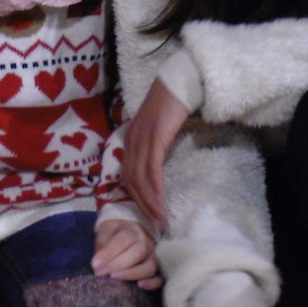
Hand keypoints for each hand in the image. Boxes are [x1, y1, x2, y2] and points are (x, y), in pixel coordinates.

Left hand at [91, 220, 161, 289]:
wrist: (130, 234)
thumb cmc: (115, 234)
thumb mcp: (105, 231)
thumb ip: (101, 243)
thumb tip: (98, 263)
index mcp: (131, 230)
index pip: (122, 241)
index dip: (108, 253)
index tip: (95, 265)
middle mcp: (146, 242)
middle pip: (138, 252)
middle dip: (118, 264)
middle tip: (101, 273)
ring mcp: (154, 256)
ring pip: (150, 266)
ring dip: (132, 273)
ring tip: (115, 277)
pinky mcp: (159, 269)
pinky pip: (160, 277)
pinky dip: (152, 283)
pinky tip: (140, 285)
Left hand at [123, 79, 189, 228]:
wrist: (180, 82)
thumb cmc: (174, 105)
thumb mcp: (160, 130)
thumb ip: (155, 146)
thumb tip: (160, 167)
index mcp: (131, 140)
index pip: (127, 175)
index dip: (136, 197)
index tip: (147, 214)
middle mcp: (131, 140)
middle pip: (131, 181)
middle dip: (142, 205)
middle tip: (154, 224)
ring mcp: (141, 138)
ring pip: (140, 178)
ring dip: (149, 201)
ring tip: (159, 219)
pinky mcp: (154, 137)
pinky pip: (152, 167)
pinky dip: (155, 187)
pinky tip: (161, 200)